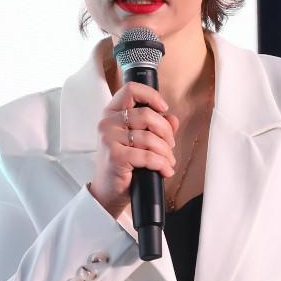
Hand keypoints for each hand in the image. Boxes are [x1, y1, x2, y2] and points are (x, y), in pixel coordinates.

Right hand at [86, 82, 179, 220]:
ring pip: (150, 138)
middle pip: (147, 115)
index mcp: (112, 113)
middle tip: (169, 145)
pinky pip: (148, 156)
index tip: (163, 108)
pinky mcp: (116, 156)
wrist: (107, 191)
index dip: (151, 96)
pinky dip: (162, 164)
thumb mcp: (137, 140)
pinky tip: (165, 171)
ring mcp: (109, 139)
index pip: (130, 90)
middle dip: (166, 132)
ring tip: (167, 161)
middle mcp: (107, 123)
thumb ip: (155, 126)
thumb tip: (172, 119)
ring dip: (166, 152)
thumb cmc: (122, 163)